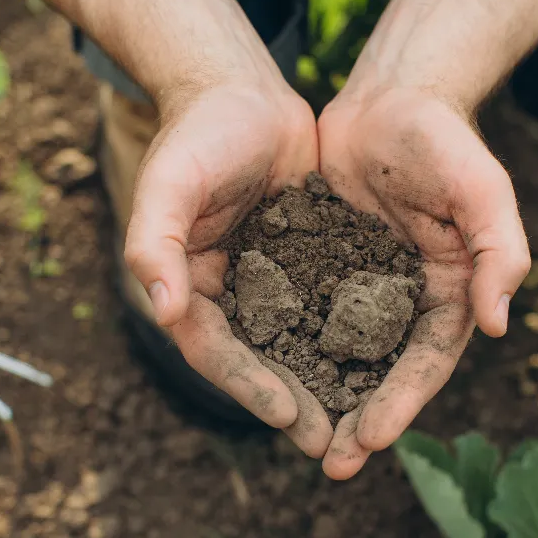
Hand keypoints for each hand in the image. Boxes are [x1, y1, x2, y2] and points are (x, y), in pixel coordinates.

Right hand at [124, 79, 333, 455]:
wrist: (243, 91)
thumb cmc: (199, 132)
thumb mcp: (169, 182)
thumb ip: (154, 243)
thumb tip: (159, 310)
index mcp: (185, 285)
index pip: (215, 350)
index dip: (250, 386)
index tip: (289, 417)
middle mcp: (224, 293)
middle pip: (259, 362)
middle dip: (295, 405)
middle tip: (334, 446)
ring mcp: (264, 282)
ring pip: (297, 346)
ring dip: (325, 386)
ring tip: (363, 425)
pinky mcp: (301, 265)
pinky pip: (325, 311)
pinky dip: (347, 341)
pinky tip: (383, 366)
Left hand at [316, 86, 530, 478]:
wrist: (390, 98)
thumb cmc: (443, 139)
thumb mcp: (482, 188)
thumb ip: (500, 251)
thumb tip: (498, 324)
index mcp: (451, 292)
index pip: (427, 361)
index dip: (403, 402)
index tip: (373, 439)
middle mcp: (407, 300)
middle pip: (383, 373)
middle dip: (360, 421)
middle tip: (333, 468)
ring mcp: (363, 288)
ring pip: (340, 356)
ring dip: (323, 399)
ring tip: (297, 442)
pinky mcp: (324, 269)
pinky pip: (304, 317)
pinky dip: (289, 350)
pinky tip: (263, 378)